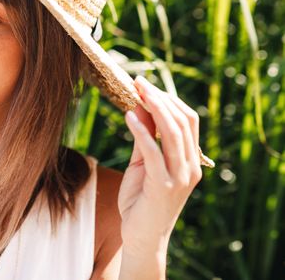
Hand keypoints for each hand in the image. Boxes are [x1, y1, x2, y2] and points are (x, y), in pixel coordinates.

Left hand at [117, 76, 202, 252]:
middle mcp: (190, 167)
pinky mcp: (163, 186)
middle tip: (139, 82)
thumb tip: (138, 105)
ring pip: (173, 133)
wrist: (140, 237)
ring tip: (136, 92)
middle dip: (160, 98)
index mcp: (189, 160)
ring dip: (154, 108)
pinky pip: (154, 153)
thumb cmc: (141, 200)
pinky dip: (142, 132)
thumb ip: (143, 138)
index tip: (146, 85)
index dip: (169, 99)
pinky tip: (129, 117)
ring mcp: (179, 177)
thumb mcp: (142, 163)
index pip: (188, 120)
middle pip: (182, 122)